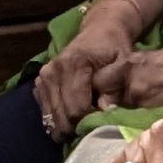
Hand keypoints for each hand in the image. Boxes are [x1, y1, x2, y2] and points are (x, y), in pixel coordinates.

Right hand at [36, 6, 137, 138]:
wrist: (99, 33)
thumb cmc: (114, 49)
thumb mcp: (123, 64)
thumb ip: (114, 86)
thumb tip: (104, 111)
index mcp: (73, 65)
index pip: (76, 109)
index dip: (91, 122)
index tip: (104, 124)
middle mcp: (52, 71)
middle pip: (62, 116)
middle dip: (78, 128)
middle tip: (94, 130)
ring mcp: (43, 78)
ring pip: (51, 118)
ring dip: (68, 126)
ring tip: (84, 125)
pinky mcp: (39, 85)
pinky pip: (45, 113)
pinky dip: (58, 120)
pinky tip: (72, 118)